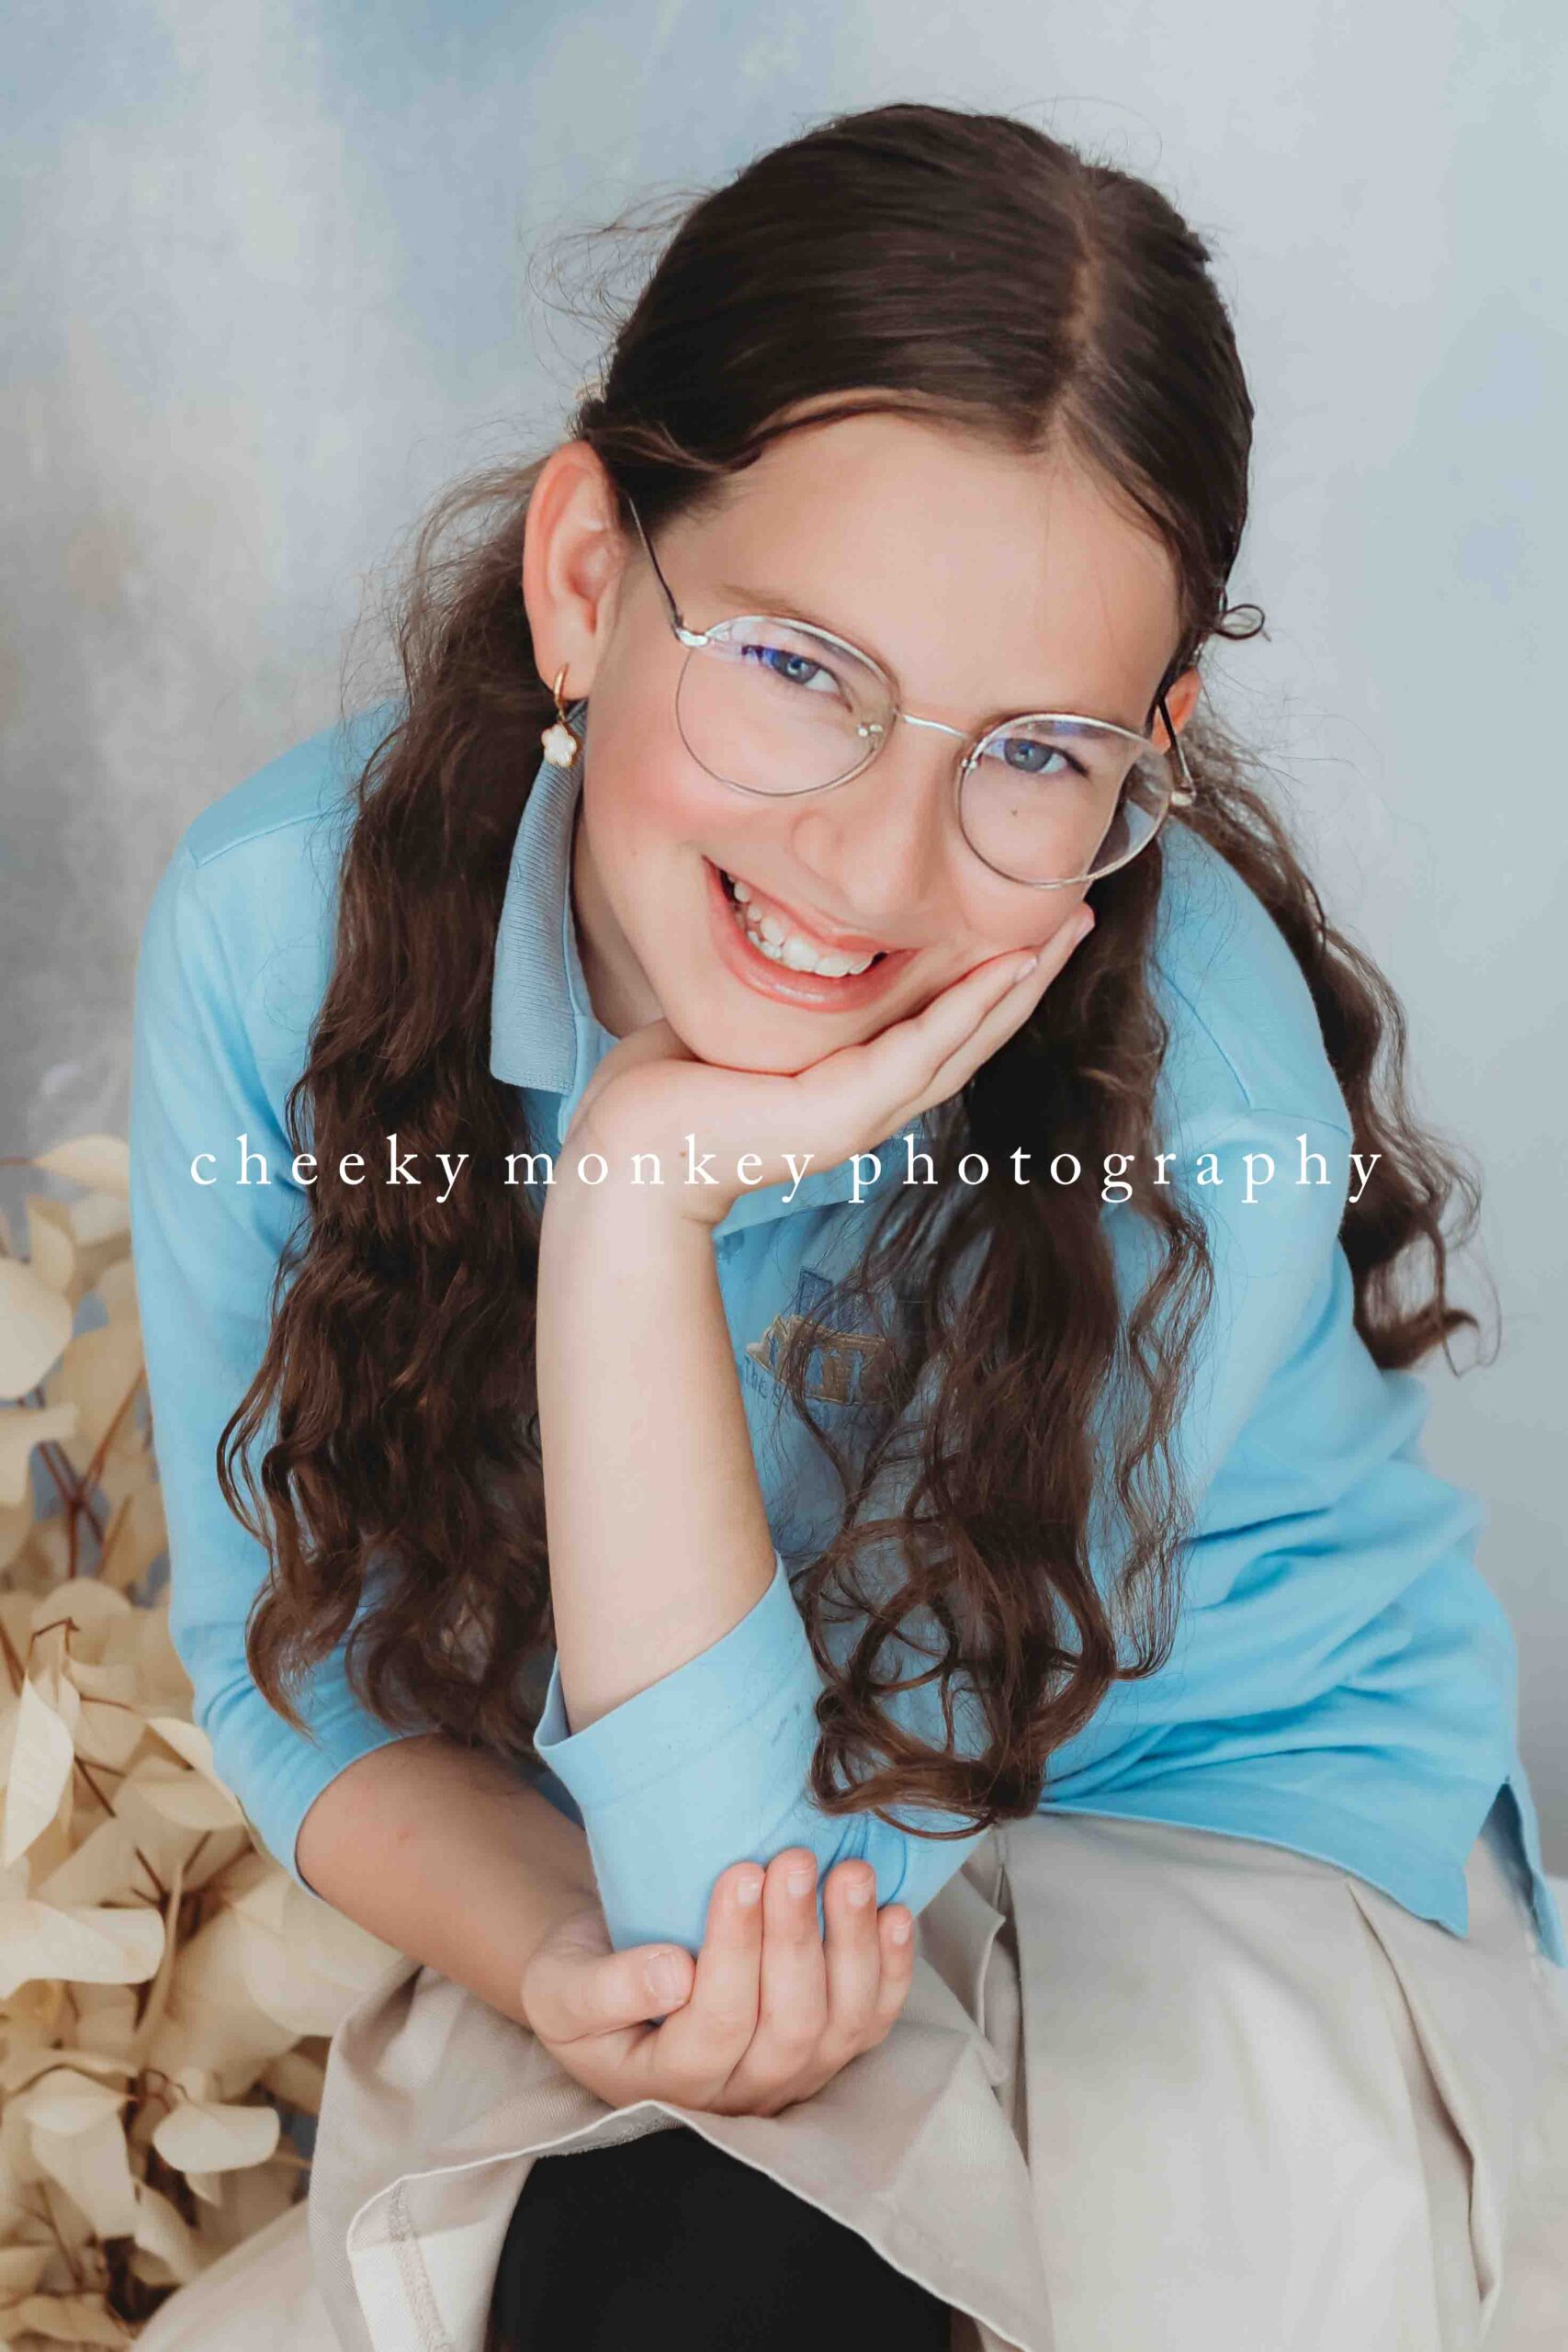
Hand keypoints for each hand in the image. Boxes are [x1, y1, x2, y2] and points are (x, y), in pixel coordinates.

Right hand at [519, 1849, 914, 2117]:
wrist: (611, 1986)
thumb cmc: (582, 1983)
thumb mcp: (561, 1989)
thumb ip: (606, 1990)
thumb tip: (673, 1977)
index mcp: (671, 2082)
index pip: (718, 2023)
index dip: (737, 1949)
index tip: (743, 1872)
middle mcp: (740, 2092)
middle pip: (789, 2026)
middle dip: (797, 1938)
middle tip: (796, 1859)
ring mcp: (791, 2075)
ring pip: (841, 2026)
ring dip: (853, 1947)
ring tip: (850, 1873)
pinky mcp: (826, 2050)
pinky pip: (871, 2021)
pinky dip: (891, 1969)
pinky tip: (894, 1912)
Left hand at [553, 912, 1094, 1231]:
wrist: (623, 1154)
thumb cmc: (662, 1089)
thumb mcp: (736, 1018)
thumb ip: (779, 990)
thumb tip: (781, 932)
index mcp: (850, 1080)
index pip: (941, 1024)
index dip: (992, 977)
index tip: (1032, 922)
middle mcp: (871, 1101)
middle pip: (974, 1031)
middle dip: (1031, 971)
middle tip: (1081, 913)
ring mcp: (862, 1113)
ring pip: (965, 1038)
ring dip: (1021, 983)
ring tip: (1067, 929)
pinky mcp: (842, 1116)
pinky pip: (923, 1050)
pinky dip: (970, 1008)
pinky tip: (1010, 966)